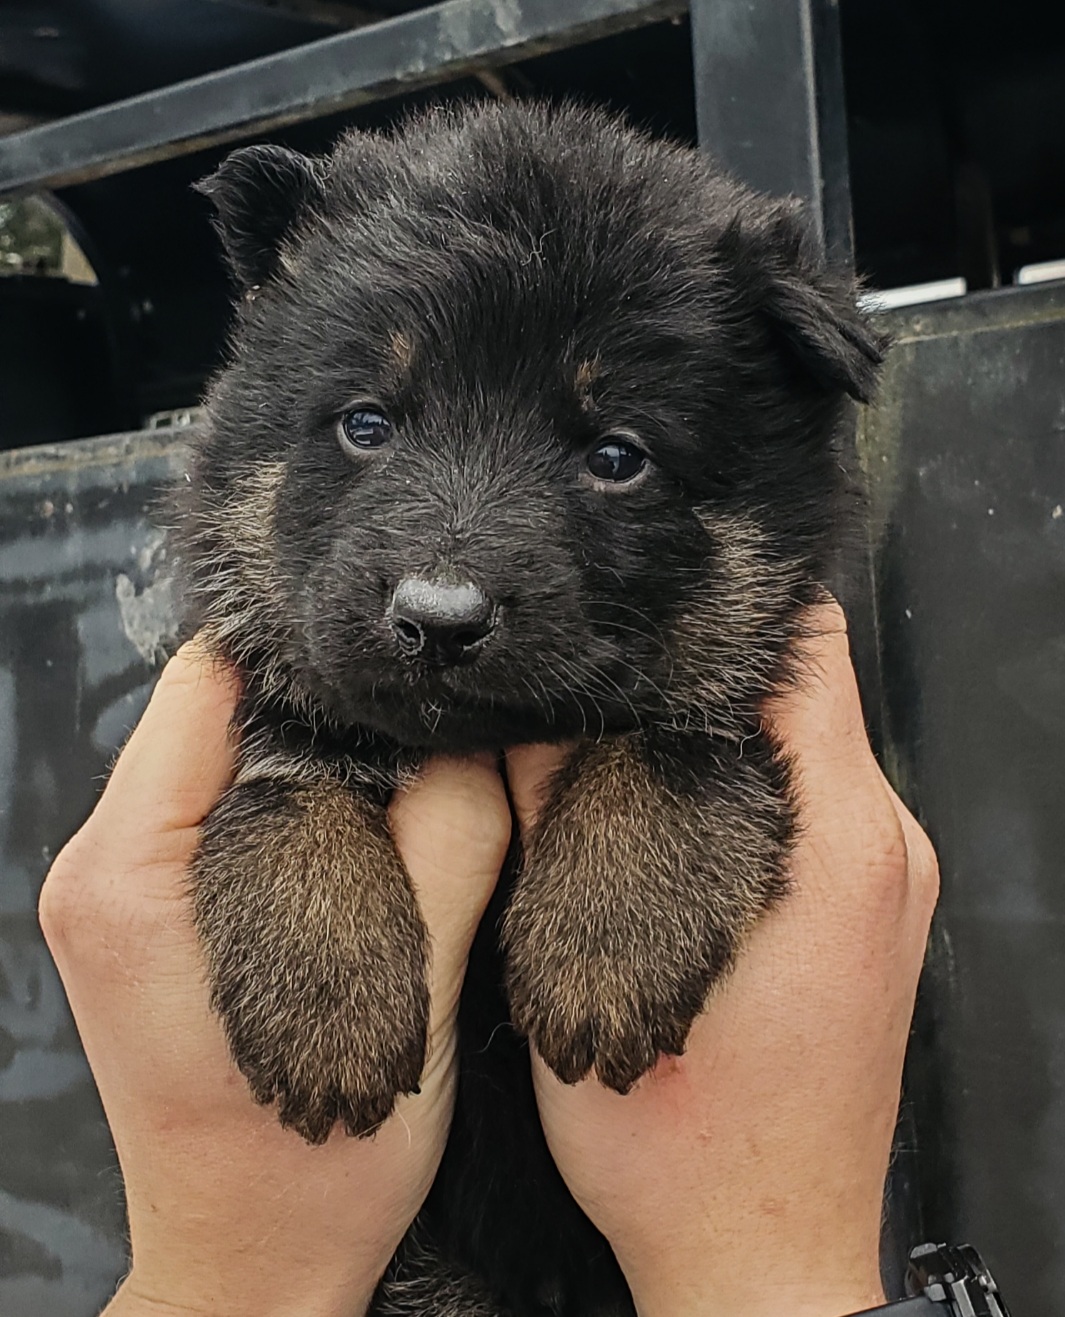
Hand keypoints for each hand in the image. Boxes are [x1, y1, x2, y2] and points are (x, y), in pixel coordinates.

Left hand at [38, 641, 511, 1316]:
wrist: (252, 1268)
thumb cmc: (316, 1166)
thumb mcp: (410, 994)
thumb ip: (446, 844)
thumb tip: (476, 732)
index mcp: (134, 872)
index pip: (208, 681)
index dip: (310, 656)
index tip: (393, 666)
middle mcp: (100, 869)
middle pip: (210, 712)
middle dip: (316, 704)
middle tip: (416, 715)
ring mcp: (116, 895)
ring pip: (219, 757)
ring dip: (308, 754)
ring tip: (398, 770)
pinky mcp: (149, 918)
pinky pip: (220, 812)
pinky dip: (290, 802)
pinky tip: (359, 826)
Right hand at [507, 602, 938, 1316]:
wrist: (758, 1258)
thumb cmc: (681, 1143)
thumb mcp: (587, 959)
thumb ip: (565, 812)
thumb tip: (525, 716)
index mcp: (835, 837)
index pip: (806, 649)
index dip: (721, 611)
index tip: (644, 606)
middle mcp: (883, 846)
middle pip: (806, 689)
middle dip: (707, 669)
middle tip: (612, 670)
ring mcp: (886, 885)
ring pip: (806, 747)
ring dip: (723, 731)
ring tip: (629, 738)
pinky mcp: (868, 918)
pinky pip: (812, 807)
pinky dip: (746, 786)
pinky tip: (669, 814)